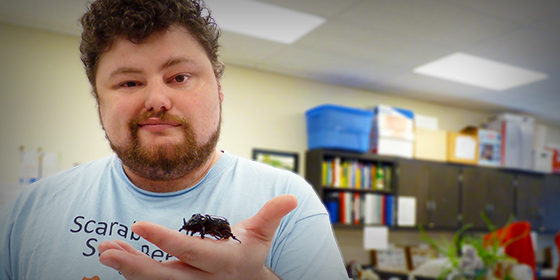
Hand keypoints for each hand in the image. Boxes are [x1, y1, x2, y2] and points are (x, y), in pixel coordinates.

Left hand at [98, 194, 297, 279]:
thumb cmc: (251, 255)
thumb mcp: (263, 235)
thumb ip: (272, 215)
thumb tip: (291, 198)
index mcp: (222, 262)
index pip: (190, 251)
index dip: (164, 240)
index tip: (138, 226)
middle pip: (164, 276)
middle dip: (135, 265)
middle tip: (108, 251)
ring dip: (128, 269)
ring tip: (105, 253)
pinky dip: (133, 275)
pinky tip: (116, 261)